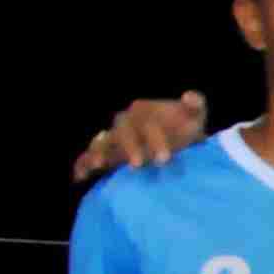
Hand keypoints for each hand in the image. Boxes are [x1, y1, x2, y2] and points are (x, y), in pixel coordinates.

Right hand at [72, 92, 206, 181]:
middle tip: (139, 165)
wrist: (177, 140)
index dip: (155, 140)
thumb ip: (195, 106)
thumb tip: (189, 96)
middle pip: (122, 133)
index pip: (146, 124)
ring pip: (102, 142)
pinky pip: (88, 156)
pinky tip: (78, 176)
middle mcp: (125, 123)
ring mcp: (113, 139)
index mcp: (143, 111)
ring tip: (98, 165)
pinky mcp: (107, 155)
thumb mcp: (194, 117)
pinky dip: (82, 164)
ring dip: (99, 152)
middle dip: (130, 148)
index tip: (165, 158)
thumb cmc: (184, 128)